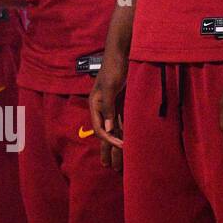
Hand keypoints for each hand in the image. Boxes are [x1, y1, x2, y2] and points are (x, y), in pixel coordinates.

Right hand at [88, 49, 127, 171]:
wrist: (121, 54)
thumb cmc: (113, 69)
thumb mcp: (109, 87)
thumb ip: (108, 108)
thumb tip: (107, 129)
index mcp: (95, 105)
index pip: (99, 129)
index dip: (109, 140)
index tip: (122, 147)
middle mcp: (102, 109)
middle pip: (104, 133)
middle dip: (108, 151)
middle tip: (111, 168)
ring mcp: (111, 107)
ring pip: (113, 130)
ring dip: (116, 146)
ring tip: (118, 163)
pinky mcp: (120, 104)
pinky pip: (122, 123)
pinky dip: (124, 134)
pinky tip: (127, 144)